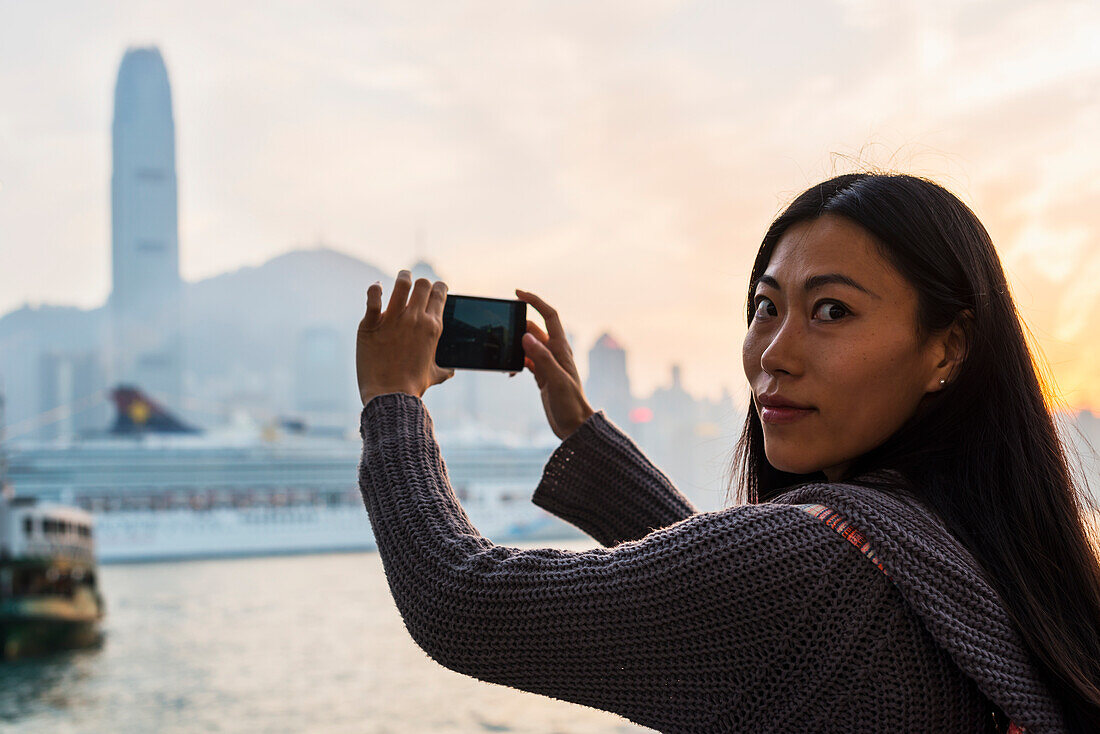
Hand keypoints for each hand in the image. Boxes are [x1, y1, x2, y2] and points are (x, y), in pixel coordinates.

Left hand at [357, 270, 455, 406]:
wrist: (390, 396)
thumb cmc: (413, 387)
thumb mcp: (435, 375)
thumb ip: (445, 369)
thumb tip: (452, 370)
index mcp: (433, 327)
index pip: (440, 293)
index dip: (438, 288)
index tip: (434, 290)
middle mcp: (415, 318)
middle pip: (423, 284)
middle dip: (421, 283)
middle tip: (415, 289)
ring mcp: (393, 319)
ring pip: (402, 283)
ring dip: (403, 278)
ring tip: (401, 280)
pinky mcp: (372, 323)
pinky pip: (374, 296)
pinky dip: (375, 289)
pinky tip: (377, 289)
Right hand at [514, 288, 594, 439]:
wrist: (574, 425)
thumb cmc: (570, 404)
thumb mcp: (556, 380)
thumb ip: (542, 358)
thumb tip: (526, 336)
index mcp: (561, 348)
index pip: (549, 316)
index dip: (535, 302)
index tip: (518, 293)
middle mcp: (554, 352)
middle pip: (534, 329)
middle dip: (517, 326)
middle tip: (499, 330)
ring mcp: (547, 364)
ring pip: (527, 345)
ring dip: (514, 346)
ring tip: (501, 352)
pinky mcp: (541, 375)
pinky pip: (525, 361)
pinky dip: (515, 362)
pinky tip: (508, 372)